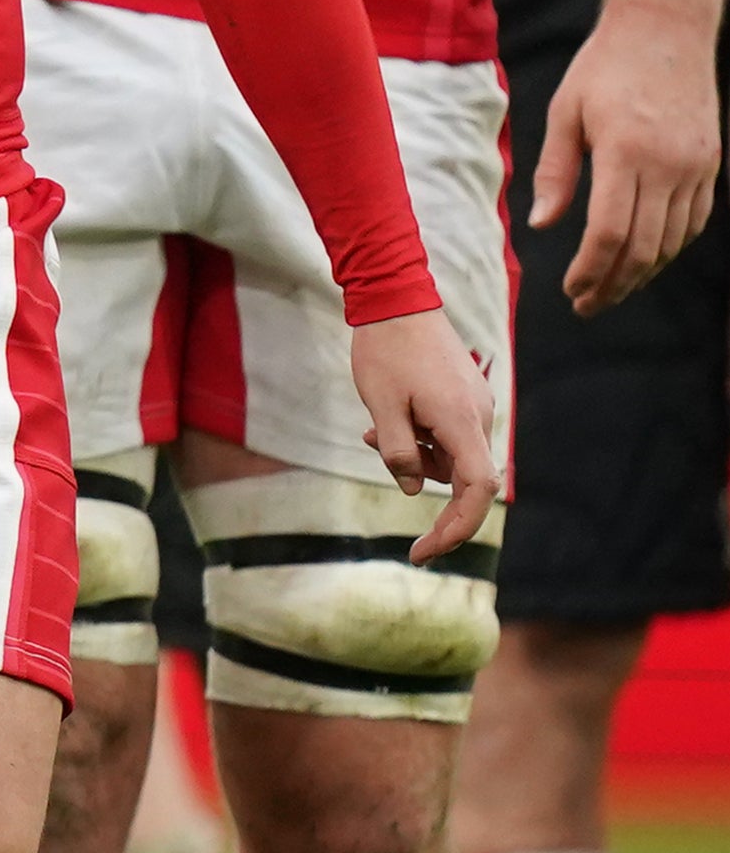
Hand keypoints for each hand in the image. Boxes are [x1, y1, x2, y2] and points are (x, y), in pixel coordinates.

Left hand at [348, 305, 502, 560]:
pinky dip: (421, 439)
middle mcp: (480, 416)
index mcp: (462, 422)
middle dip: (426, 489)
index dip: (457, 528)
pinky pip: (449, 434)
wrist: (397, 300)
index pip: (477, 490)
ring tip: (372, 432)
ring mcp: (477, 406)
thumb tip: (416, 489)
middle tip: (393, 497)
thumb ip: (398, 453)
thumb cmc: (385, 352)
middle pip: (465, 478)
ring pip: (452, 456)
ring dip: (416, 457)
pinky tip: (389, 421)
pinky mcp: (467, 398)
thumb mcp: (380, 408)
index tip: (426, 551)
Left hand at [529, 0, 719, 315]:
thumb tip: (543, 225)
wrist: (666, 30)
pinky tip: (645, 258)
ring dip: (643, 272)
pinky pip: (693, 220)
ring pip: (673, 240)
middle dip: (615, 284)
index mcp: (626, 152)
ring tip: (611, 289)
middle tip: (587, 305)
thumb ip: (556, 172)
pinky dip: (669, 247)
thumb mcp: (565, 112)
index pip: (610, 232)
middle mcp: (668, 164)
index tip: (571, 289)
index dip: (591, 270)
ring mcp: (696, 166)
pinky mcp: (710, 163)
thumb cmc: (604, 67)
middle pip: (644, 247)